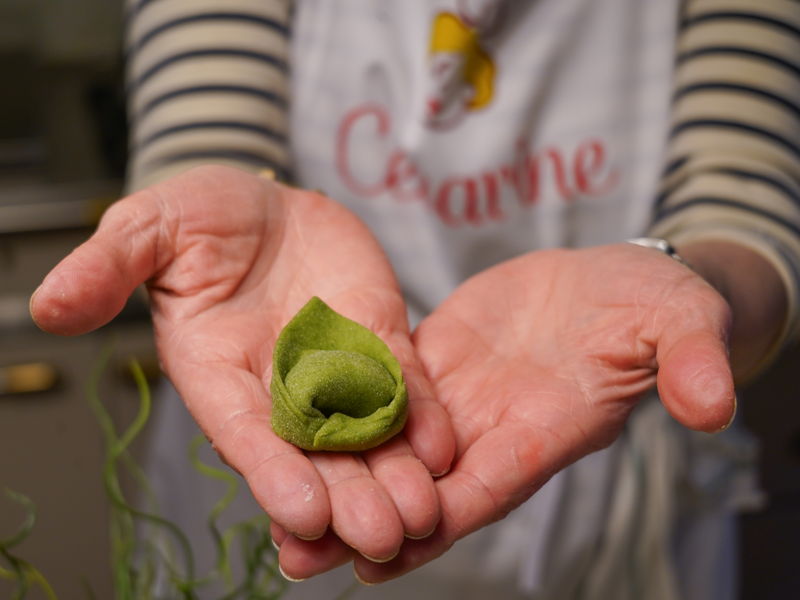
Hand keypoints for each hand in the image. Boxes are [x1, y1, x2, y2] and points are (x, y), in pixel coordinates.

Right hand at [30, 166, 454, 565]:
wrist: (265, 204)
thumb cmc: (200, 217)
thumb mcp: (148, 229)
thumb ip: (109, 268)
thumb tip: (47, 305)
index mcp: (218, 373)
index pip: (245, 433)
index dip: (272, 472)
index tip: (303, 512)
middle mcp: (278, 387)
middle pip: (314, 454)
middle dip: (348, 498)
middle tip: (383, 538)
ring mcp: (334, 369)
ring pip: (366, 435)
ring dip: (395, 475)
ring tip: (426, 513)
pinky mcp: (378, 342)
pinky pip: (403, 385)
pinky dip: (423, 417)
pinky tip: (446, 448)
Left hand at [277, 243, 736, 580]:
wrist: (613, 281)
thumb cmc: (652, 306)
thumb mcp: (681, 322)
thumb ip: (692, 361)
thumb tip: (715, 403)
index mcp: (548, 429)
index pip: (489, 487)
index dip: (439, 523)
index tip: (378, 562)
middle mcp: (495, 427)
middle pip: (424, 489)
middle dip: (364, 523)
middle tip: (293, 557)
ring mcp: (460, 398)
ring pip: (392, 449)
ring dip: (339, 477)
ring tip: (270, 507)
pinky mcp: (435, 361)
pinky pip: (382, 391)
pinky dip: (343, 414)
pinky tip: (291, 424)